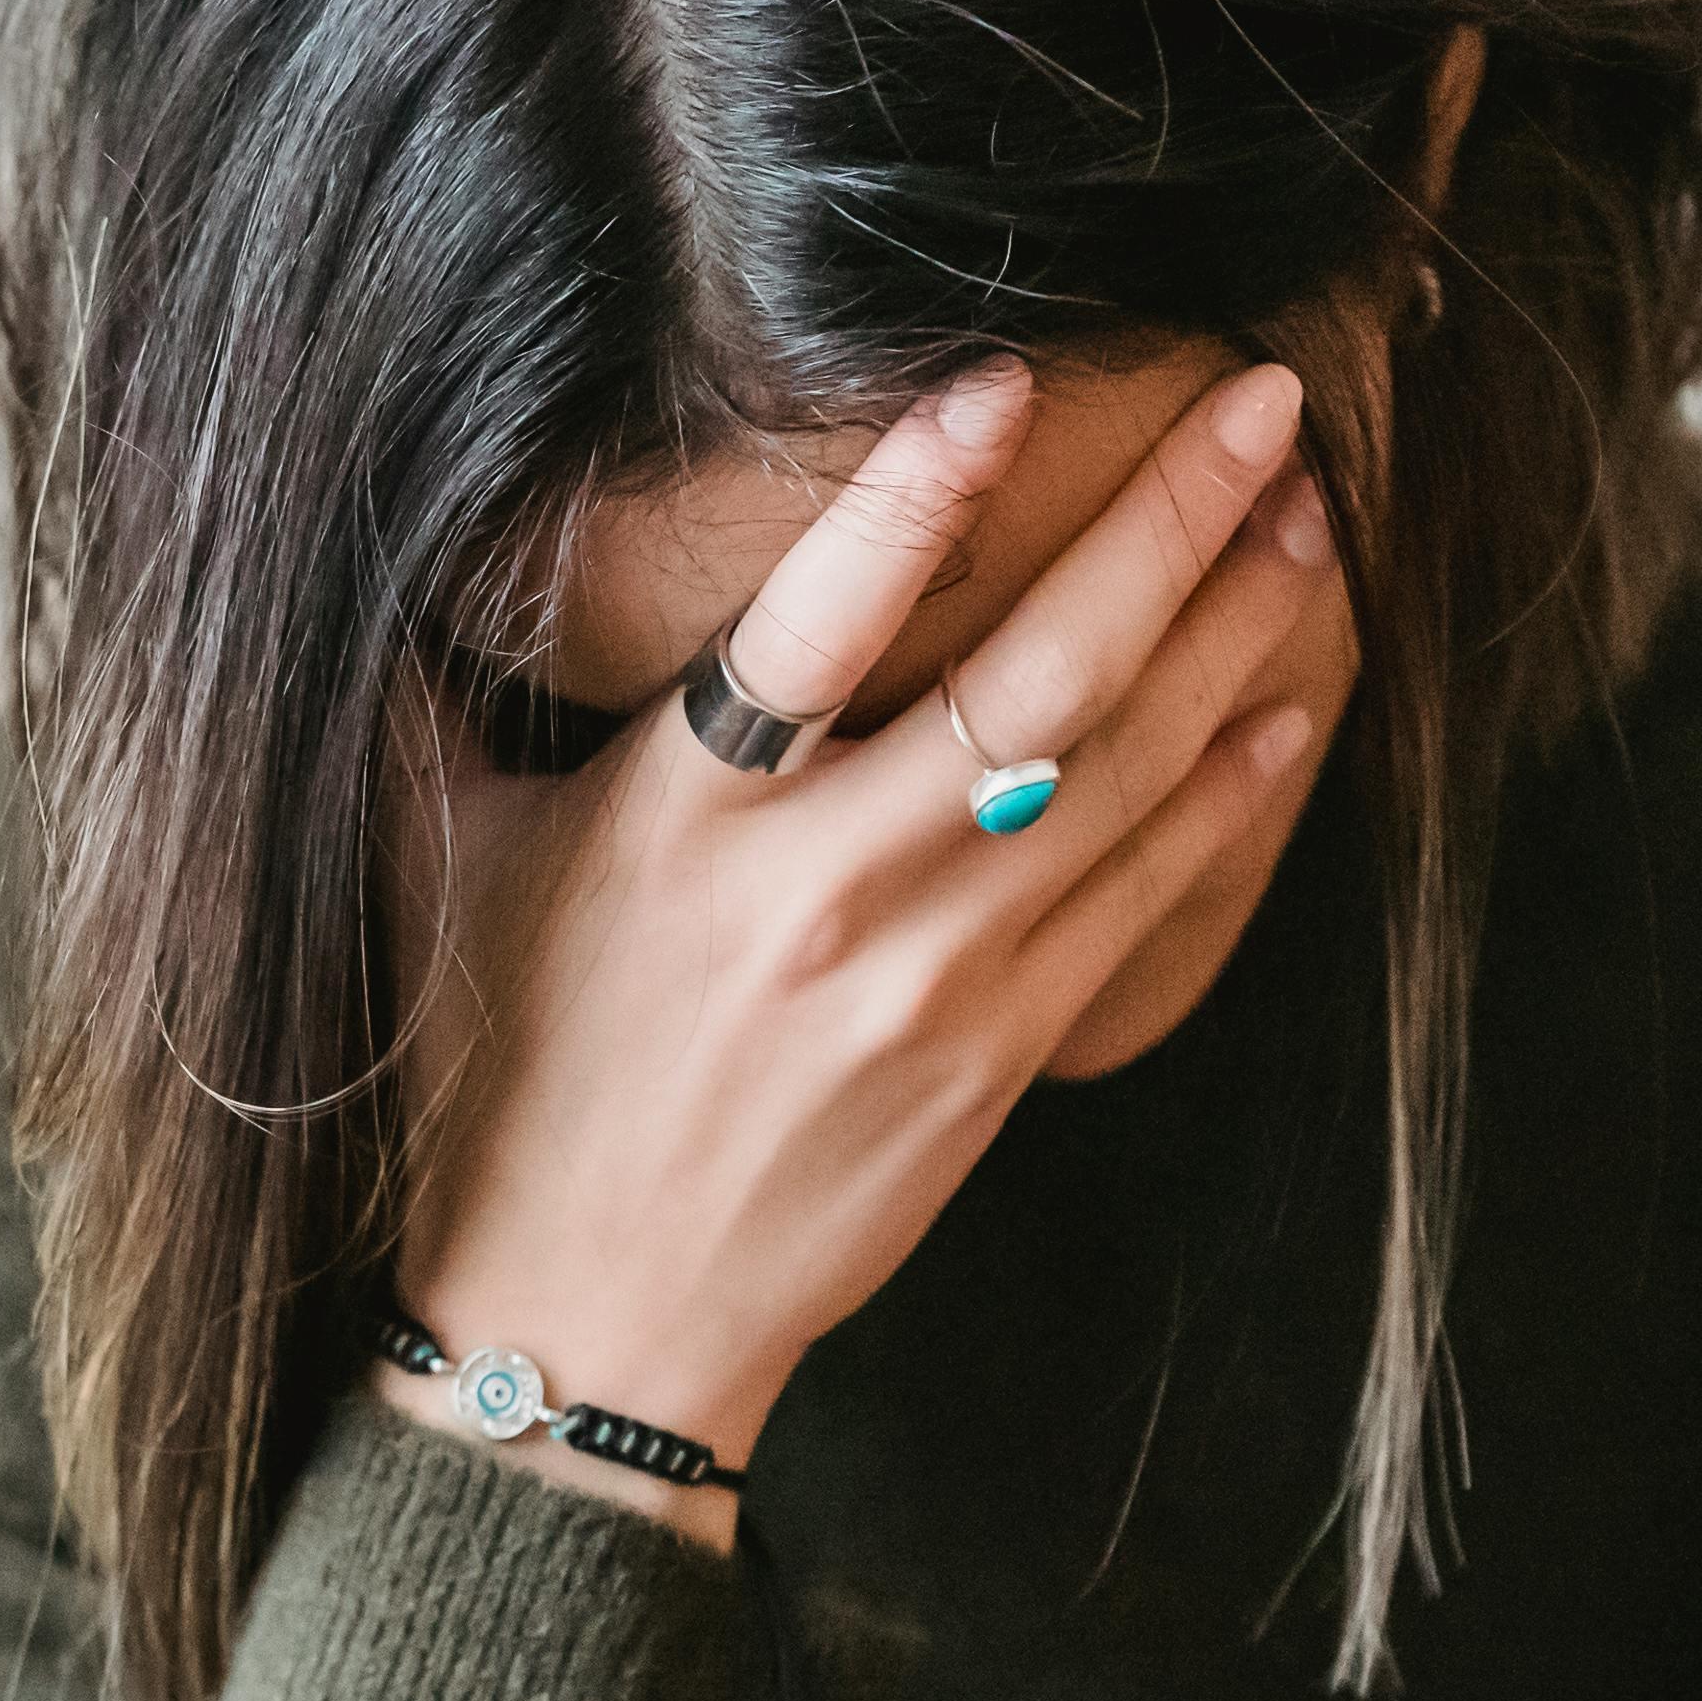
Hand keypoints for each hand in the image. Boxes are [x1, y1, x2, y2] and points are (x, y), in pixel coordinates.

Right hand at [380, 355, 1333, 1536]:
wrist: (588, 1321)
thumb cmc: (497, 1081)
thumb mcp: (437, 868)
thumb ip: (433, 697)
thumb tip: (398, 531)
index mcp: (678, 821)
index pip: (811, 621)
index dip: (910, 494)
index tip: (1002, 379)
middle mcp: (820, 891)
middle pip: (1037, 677)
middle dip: (1168, 524)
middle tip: (1266, 404)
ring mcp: (928, 978)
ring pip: (1121, 769)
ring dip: (1230, 631)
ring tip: (1302, 515)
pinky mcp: (994, 1055)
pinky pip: (1139, 896)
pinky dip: (1224, 793)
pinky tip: (1286, 703)